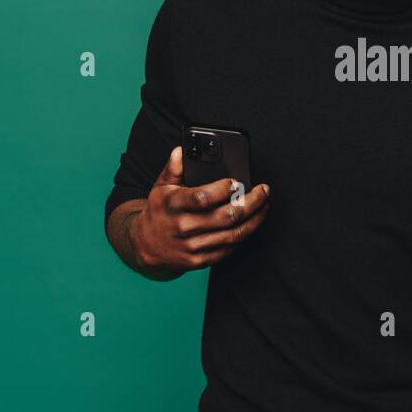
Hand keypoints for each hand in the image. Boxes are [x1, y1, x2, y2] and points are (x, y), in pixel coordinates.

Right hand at [130, 146, 270, 272]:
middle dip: (251, 202)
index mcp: (173, 205)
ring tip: (264, 204)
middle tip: (263, 191)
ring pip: (233, 234)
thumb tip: (181, 151)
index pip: (202, 198)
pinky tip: (252, 221)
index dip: (223, 190)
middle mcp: (182, 227)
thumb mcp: (161, 185)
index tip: (236, 182)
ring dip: (255, 218)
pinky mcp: (200, 260)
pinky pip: (230, 248)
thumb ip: (174, 167)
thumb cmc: (160, 210)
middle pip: (226, 217)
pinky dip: (245, 233)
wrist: (147, 244)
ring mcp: (192, 247)